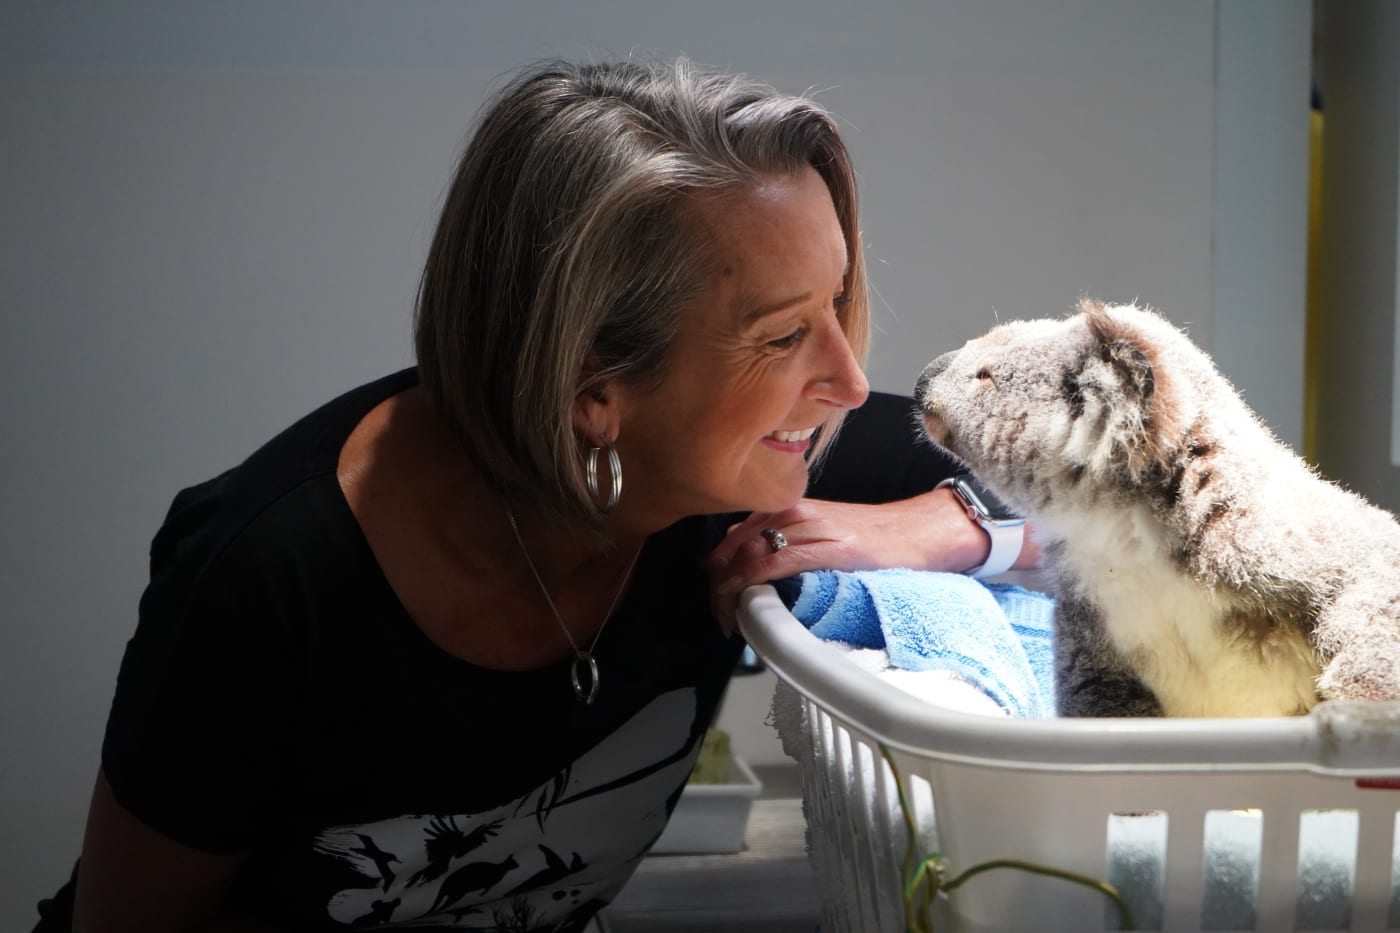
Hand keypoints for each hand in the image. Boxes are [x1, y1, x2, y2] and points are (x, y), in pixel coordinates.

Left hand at [706, 489, 1040, 633]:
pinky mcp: (828, 548)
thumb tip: (742, 558)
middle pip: (731, 551)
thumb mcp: (818, 530)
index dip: (715, 574)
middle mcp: (792, 512)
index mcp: (786, 508)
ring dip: (730, 596)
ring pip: (747, 558)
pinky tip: (750, 610)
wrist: (920, 530)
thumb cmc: (872, 536)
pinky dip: (753, 589)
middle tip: (722, 618)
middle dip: (717, 589)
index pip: (729, 540)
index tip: (717, 600)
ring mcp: (809, 528)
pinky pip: (774, 566)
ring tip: (733, 622)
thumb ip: (782, 539)